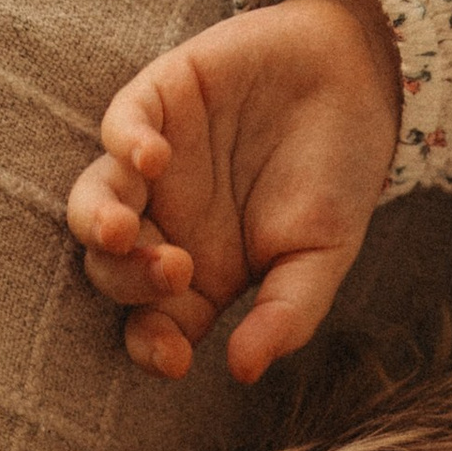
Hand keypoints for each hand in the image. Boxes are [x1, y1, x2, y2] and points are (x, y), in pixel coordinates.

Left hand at [66, 0, 400, 381]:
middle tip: (177, 270)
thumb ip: (286, 313)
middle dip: (131, 281)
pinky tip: (155, 156)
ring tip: (123, 230)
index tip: (176, 359)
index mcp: (200, 275)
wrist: (358, 80)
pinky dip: (125, 143)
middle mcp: (166, 225)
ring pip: (93, 203)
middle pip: (111, 270)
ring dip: (98, 222)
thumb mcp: (323, 255)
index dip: (151, 346)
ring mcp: (154, 167)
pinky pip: (118, 127)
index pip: (153, 323)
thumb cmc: (338, 174)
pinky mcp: (156, 102)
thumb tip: (243, 370)